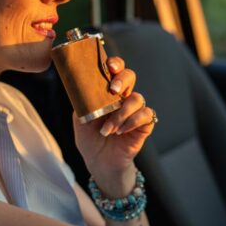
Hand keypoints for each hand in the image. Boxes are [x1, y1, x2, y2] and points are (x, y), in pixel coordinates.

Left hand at [72, 56, 155, 195]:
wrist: (99, 162)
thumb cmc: (90, 138)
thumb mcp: (80, 118)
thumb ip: (82, 101)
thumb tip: (79, 87)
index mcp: (108, 92)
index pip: (115, 70)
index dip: (115, 64)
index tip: (109, 67)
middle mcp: (123, 97)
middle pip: (130, 76)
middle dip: (123, 80)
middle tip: (114, 91)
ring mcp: (135, 111)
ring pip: (137, 98)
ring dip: (122, 113)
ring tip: (109, 129)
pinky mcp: (144, 125)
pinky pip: (146, 115)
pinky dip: (132, 121)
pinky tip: (121, 132)